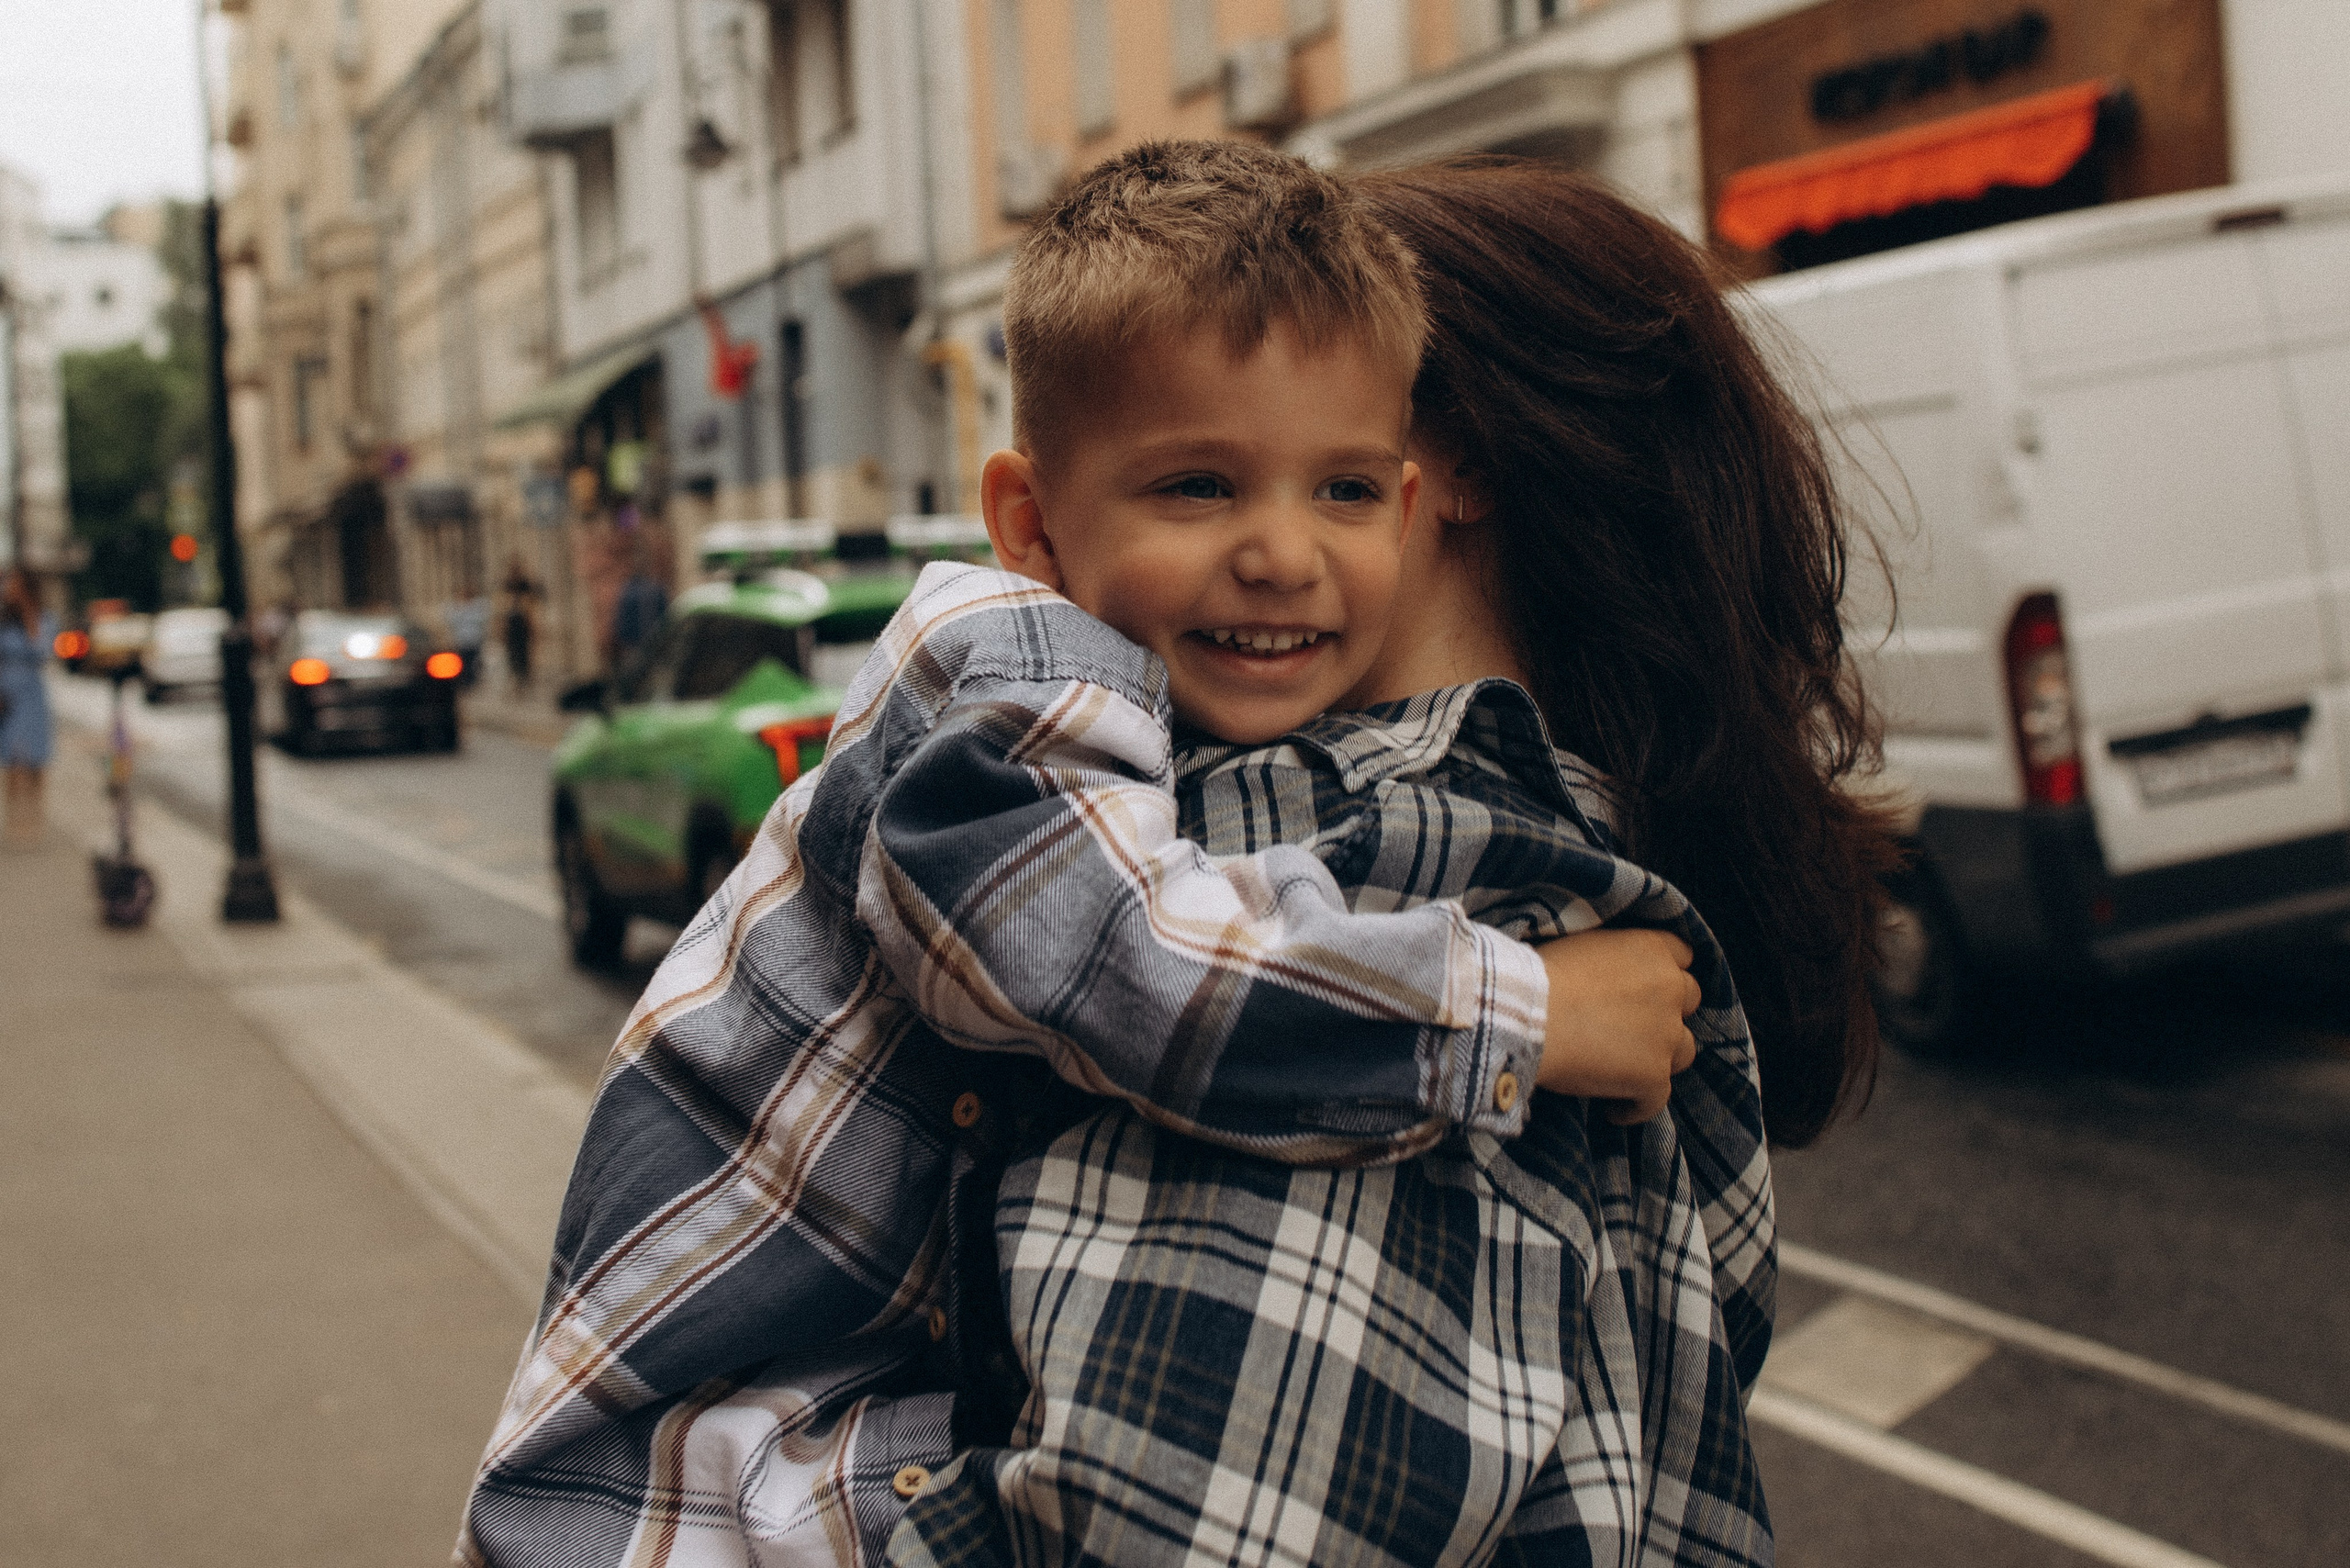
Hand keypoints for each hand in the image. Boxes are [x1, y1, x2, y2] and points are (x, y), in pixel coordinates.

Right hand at [1534, 929, 1700, 1124]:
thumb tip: (1612, 974)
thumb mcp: (1586, 942)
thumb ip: (1616, 956)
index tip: (1646, 986)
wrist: (1525, 1014)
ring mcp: (1665, 1036)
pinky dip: (1636, 1106)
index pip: (1682, 956)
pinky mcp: (1653, 1078)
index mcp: (1652, 950)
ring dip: (1660, 1058)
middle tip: (1635, 1025)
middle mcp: (1670, 989)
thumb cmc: (1540, 975)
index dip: (1665, 973)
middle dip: (1667, 1012)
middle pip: (1688, 1002)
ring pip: (1682, 1052)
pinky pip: (1655, 1101)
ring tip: (1628, 1069)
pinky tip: (1614, 1110)